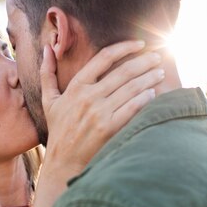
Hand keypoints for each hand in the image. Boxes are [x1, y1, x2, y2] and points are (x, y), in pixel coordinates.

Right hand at [41, 40, 163, 180]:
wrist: (63, 162)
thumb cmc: (58, 129)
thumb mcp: (48, 100)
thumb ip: (47, 73)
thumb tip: (46, 48)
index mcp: (75, 86)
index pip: (104, 57)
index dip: (124, 47)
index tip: (139, 44)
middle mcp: (88, 97)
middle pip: (123, 71)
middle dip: (144, 62)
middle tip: (157, 57)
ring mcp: (99, 113)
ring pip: (131, 88)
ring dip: (149, 78)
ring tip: (160, 73)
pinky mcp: (109, 129)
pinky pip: (132, 108)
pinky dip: (145, 98)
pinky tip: (153, 93)